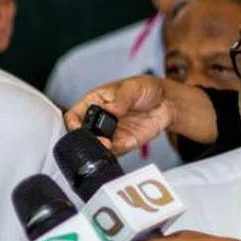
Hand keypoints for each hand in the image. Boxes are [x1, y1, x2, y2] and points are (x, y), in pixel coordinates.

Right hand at [64, 76, 215, 155]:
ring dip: (102, 148)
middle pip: (83, 134)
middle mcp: (99, 119)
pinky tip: (126, 143)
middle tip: (98, 139)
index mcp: (94, 102)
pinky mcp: (124, 142)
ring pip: (98, 146)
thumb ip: (119, 100)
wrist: (167, 102)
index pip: (74, 115)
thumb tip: (108, 109)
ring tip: (109, 144)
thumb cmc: (145, 88)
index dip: (73, 123)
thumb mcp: (131, 88)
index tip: (78, 128)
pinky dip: (118, 151)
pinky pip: (116, 152)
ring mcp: (111, 132)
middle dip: (87, 139)